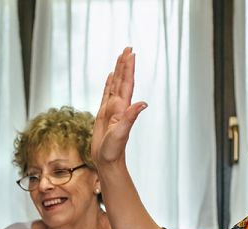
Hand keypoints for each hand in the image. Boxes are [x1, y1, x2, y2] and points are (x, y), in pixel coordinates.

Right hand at [91, 47, 146, 165]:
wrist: (107, 162)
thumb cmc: (113, 151)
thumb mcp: (121, 134)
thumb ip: (131, 118)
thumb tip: (143, 103)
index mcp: (122, 108)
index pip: (126, 83)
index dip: (128, 68)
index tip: (130, 53)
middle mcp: (118, 106)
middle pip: (122, 80)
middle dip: (124, 64)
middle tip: (127, 48)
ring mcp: (111, 110)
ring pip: (115, 85)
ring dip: (118, 71)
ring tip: (120, 57)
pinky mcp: (103, 114)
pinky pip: (106, 94)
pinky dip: (108, 84)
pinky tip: (110, 77)